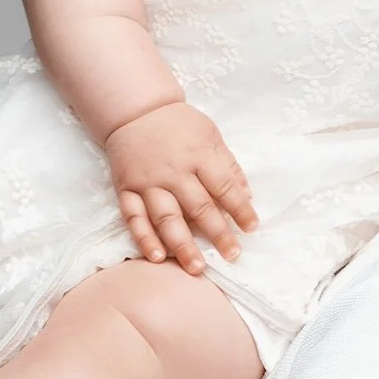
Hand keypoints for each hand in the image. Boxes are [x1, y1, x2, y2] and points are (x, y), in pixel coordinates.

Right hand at [105, 102, 257, 276]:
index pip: (224, 187)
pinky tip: (158, 257)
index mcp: (199, 155)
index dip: (240, 209)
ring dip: (182, 245)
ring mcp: (148, 182)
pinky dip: (144, 238)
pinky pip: (134, 218)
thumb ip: (228, 166)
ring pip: (166, 218)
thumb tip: (247, 196)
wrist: (135, 110)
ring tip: (196, 268)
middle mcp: (173, 171)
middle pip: (199, 208)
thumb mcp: (210, 135)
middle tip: (232, 256)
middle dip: (218, 234)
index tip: (252, 228)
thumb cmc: (178, 124)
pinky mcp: (126, 189)